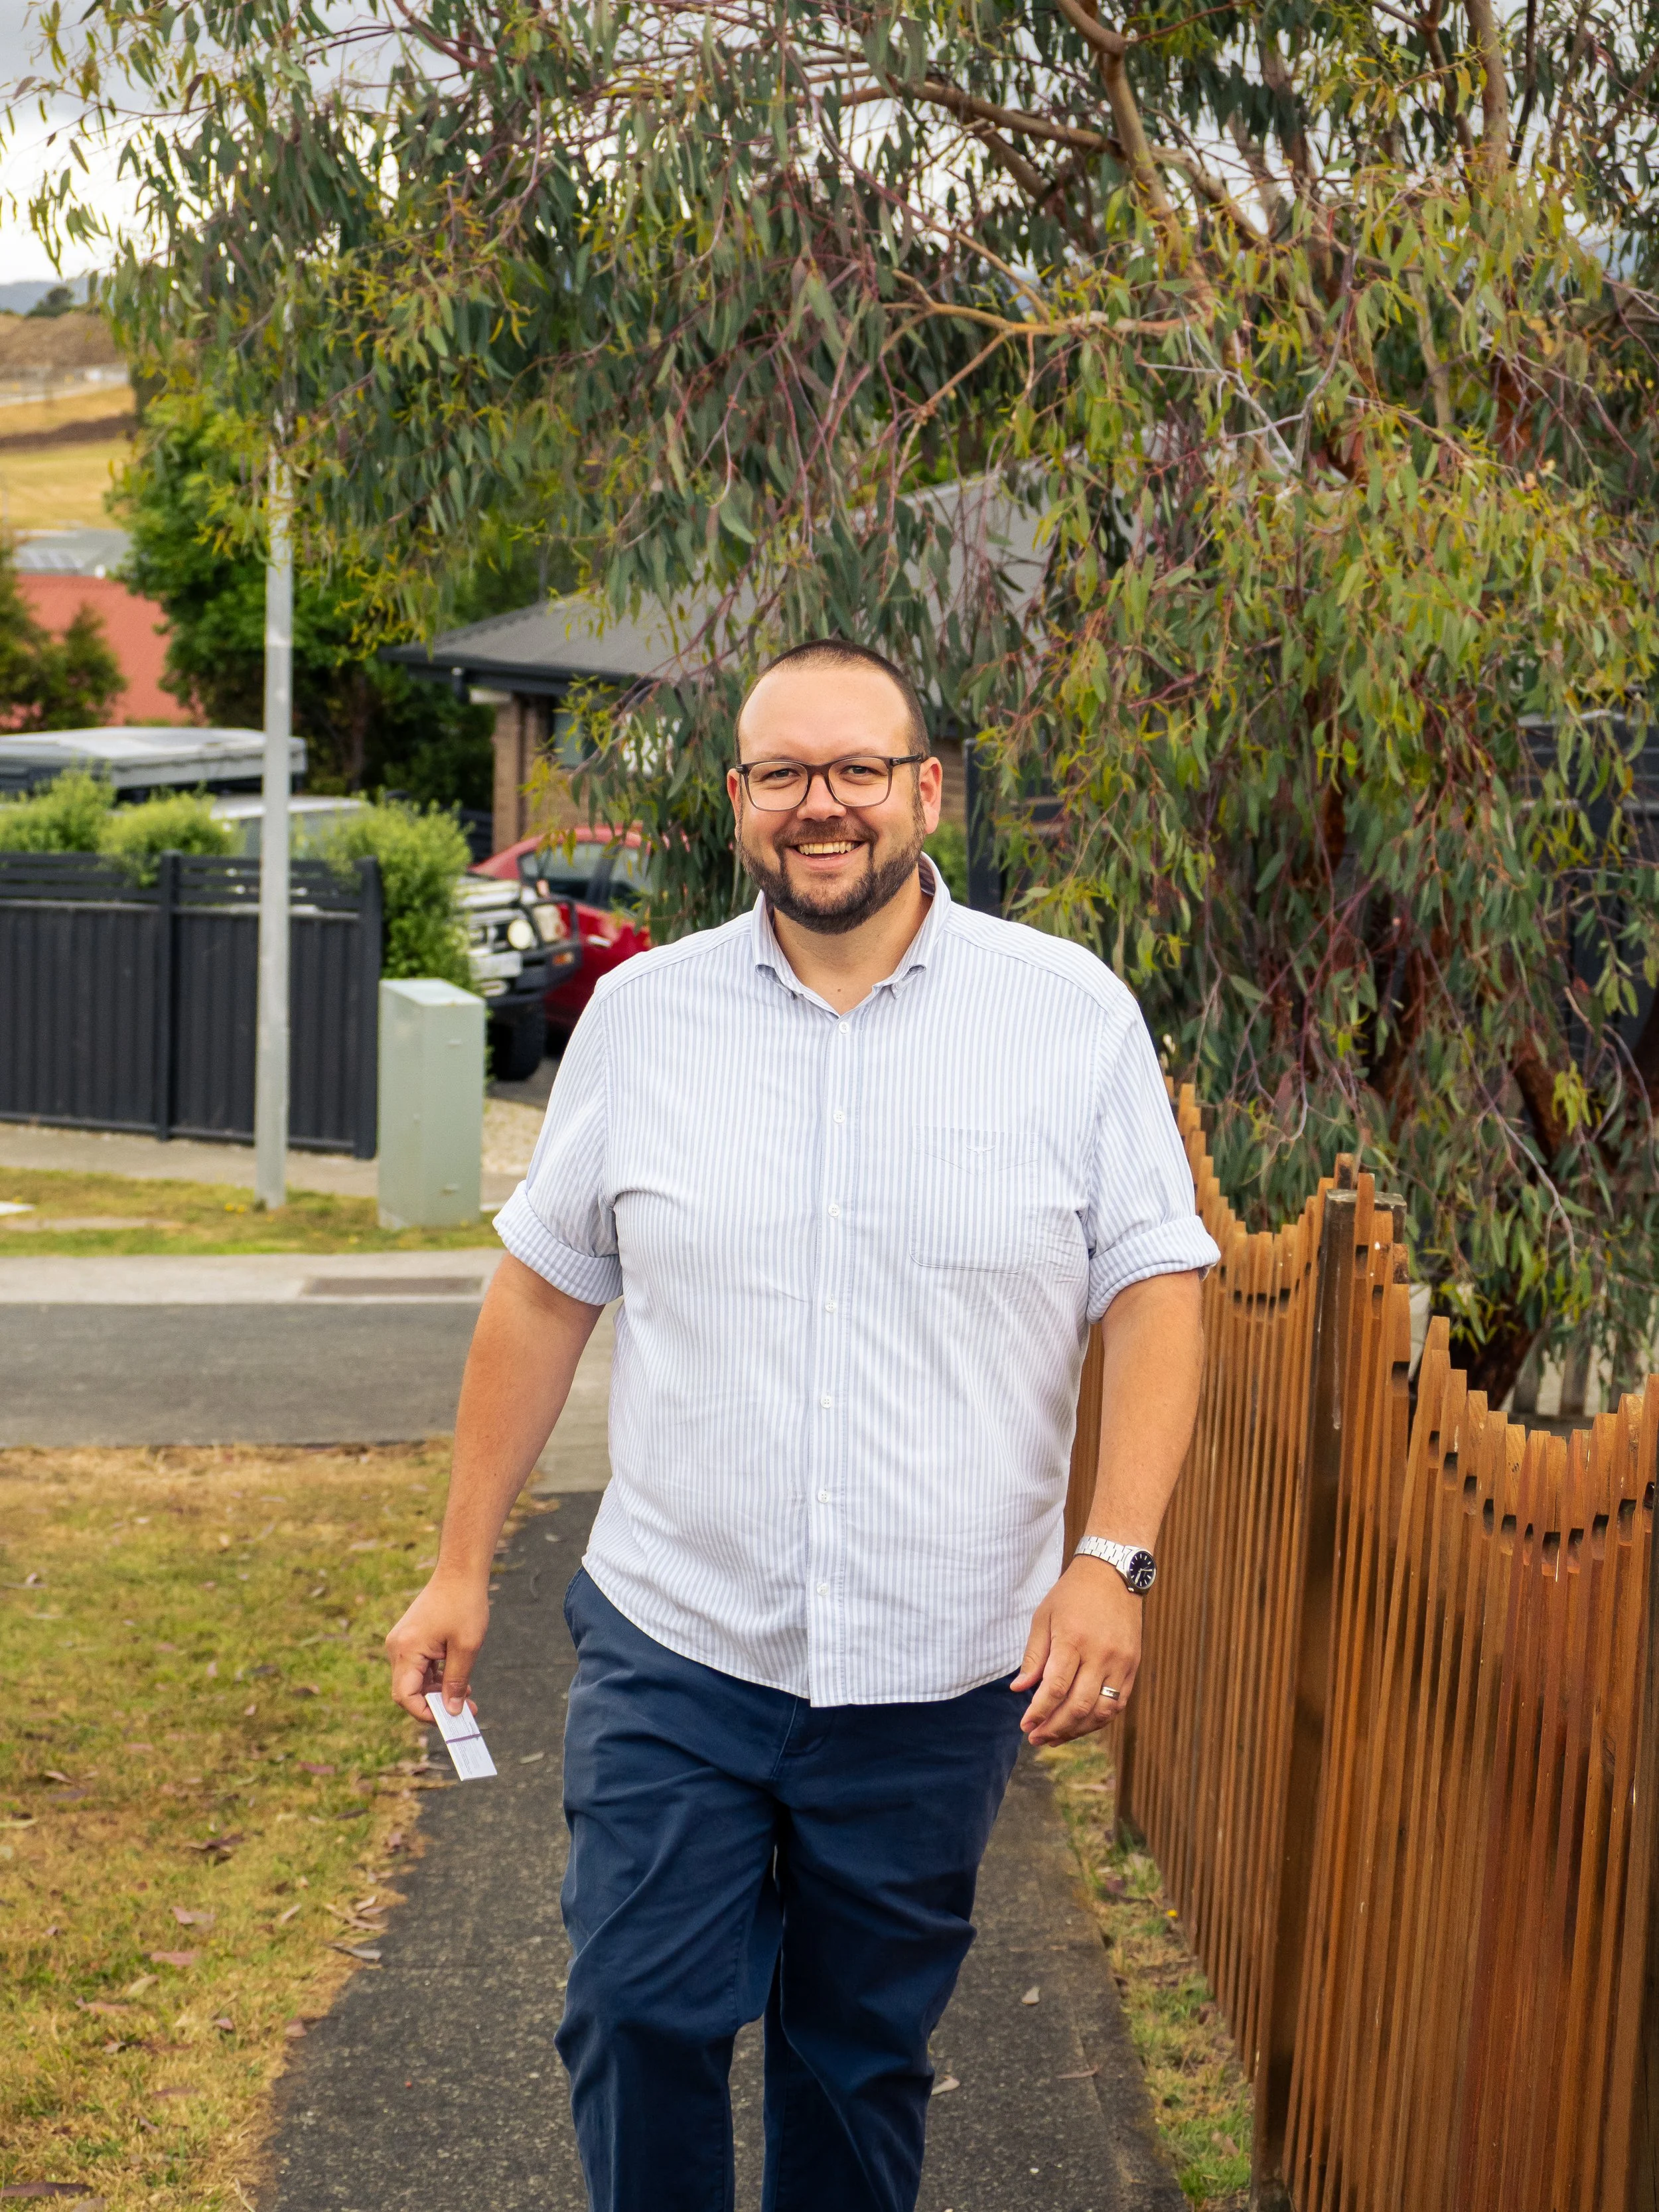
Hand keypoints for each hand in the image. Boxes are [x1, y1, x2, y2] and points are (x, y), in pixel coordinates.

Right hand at [385, 1570, 490, 1723]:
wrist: (460, 1571)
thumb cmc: (464, 1604)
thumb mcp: (466, 1647)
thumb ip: (456, 1681)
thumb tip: (451, 1711)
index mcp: (406, 1650)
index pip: (405, 1697)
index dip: (425, 1713)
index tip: (451, 1718)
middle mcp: (396, 1647)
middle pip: (409, 1690)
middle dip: (436, 1703)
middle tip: (466, 1708)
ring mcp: (401, 1641)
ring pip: (415, 1679)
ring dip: (438, 1689)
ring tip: (467, 1693)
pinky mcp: (410, 1637)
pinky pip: (419, 1665)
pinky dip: (436, 1675)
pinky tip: (458, 1677)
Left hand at [1012, 1556, 1141, 1746]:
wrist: (1113, 1573)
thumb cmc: (1072, 1594)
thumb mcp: (1044, 1617)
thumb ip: (1034, 1656)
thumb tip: (1020, 1690)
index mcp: (1073, 1640)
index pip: (1055, 1689)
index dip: (1039, 1713)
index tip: (1025, 1726)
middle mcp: (1100, 1654)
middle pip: (1078, 1706)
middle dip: (1055, 1728)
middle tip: (1036, 1738)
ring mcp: (1121, 1662)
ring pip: (1101, 1711)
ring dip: (1077, 1730)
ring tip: (1055, 1737)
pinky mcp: (1133, 1666)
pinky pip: (1117, 1703)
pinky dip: (1099, 1719)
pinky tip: (1080, 1724)